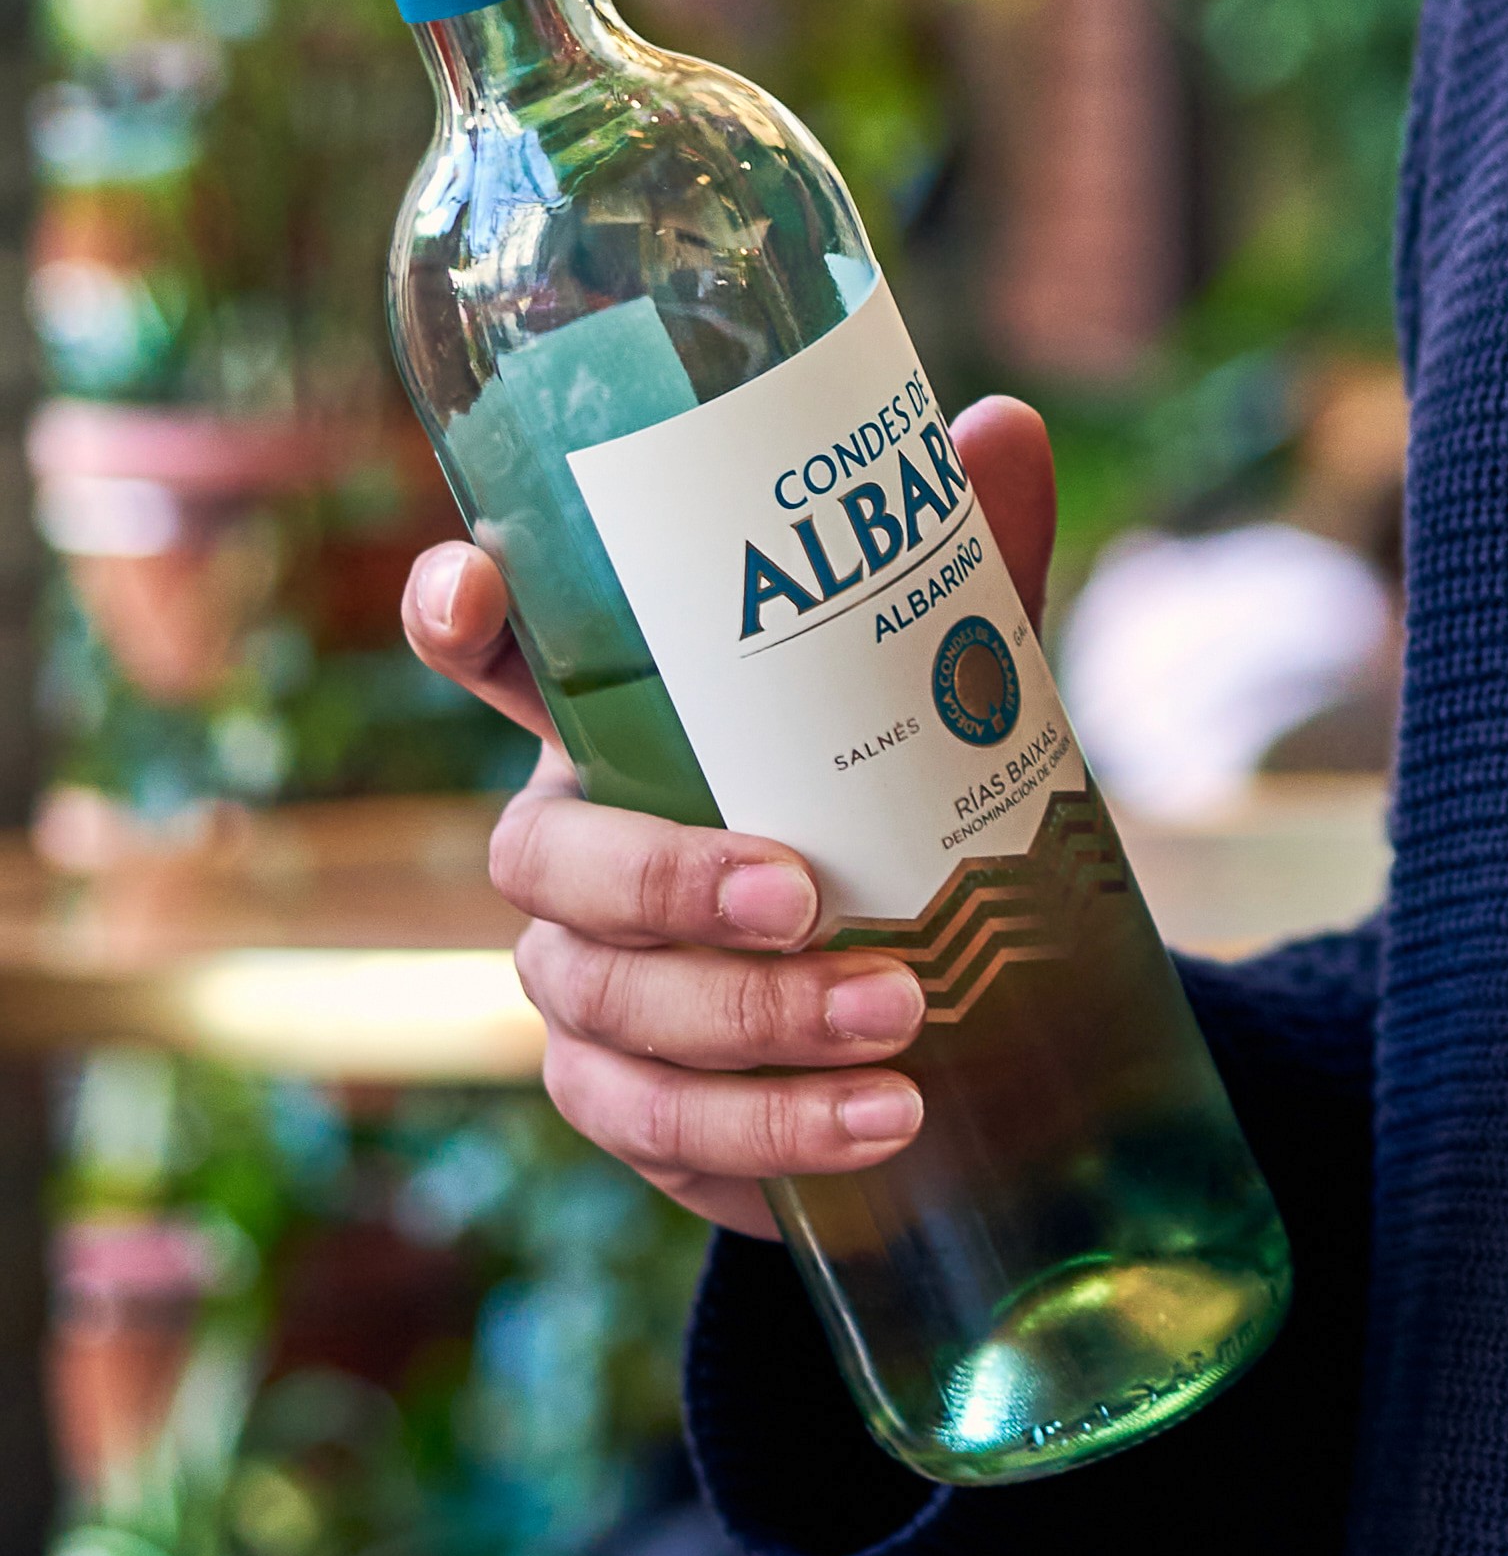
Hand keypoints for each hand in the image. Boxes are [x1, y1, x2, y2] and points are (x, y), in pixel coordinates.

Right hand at [402, 395, 1059, 1243]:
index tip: (471, 590)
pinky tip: (882, 1121)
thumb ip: (964, 567)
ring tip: (896, 1018)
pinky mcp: (635, 1108)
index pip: (493, 654)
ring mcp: (587, 989)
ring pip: (608, 1010)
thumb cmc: (902, 802)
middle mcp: (571, 854)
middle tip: (801, 893)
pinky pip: (664, 1126)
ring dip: (751, 1024)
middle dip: (664, 880)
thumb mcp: (947, 686)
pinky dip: (777, 1130)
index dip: (455, 616)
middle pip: (545, 863)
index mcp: (618, 724)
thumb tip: (1004, 425)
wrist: (946, 1002)